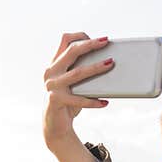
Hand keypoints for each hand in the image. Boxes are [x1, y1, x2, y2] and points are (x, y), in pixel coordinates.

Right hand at [42, 32, 114, 161]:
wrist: (54, 125)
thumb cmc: (68, 101)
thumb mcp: (73, 83)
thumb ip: (80, 70)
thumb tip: (108, 61)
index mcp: (54, 64)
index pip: (65, 41)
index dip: (81, 36)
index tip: (99, 39)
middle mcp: (51, 72)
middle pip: (71, 51)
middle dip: (90, 45)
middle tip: (106, 42)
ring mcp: (52, 86)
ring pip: (77, 73)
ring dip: (95, 68)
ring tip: (110, 64)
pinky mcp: (55, 100)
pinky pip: (78, 99)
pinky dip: (93, 101)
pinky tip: (105, 102)